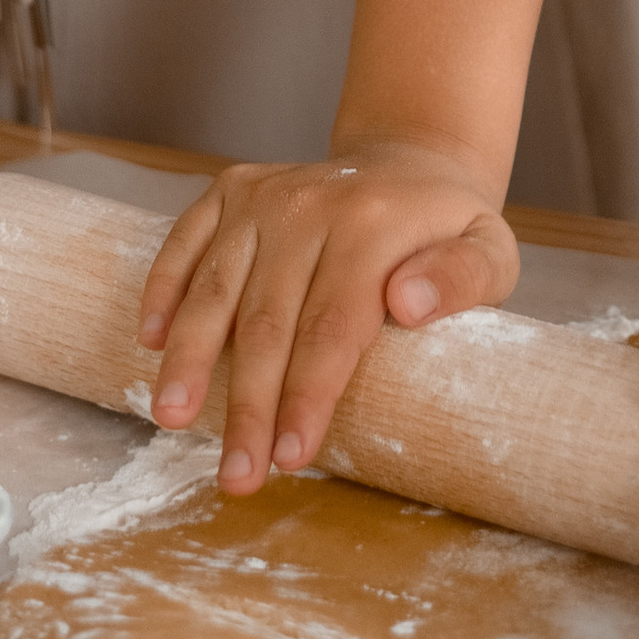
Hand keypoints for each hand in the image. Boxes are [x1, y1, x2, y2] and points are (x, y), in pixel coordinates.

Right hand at [136, 140, 518, 494]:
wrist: (409, 161)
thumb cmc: (448, 229)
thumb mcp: (491, 251)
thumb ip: (464, 278)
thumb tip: (409, 305)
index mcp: (373, 226)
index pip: (331, 327)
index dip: (307, 397)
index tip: (290, 459)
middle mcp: (310, 204)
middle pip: (269, 320)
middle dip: (248, 407)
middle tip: (235, 478)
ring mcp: (265, 194)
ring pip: (216, 287)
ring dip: (189, 357)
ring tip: (170, 418)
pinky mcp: (231, 189)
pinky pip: (185, 239)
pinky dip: (163, 288)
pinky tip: (147, 341)